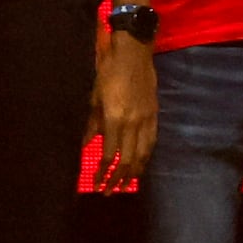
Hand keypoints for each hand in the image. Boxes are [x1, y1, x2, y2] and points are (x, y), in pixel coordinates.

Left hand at [87, 28, 158, 189]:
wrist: (134, 51)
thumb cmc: (109, 71)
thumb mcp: (95, 96)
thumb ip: (93, 123)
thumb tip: (87, 145)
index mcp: (115, 118)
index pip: (109, 154)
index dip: (102, 172)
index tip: (96, 183)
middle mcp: (132, 122)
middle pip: (128, 159)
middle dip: (118, 178)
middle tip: (110, 191)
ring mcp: (146, 119)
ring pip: (143, 153)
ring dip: (135, 171)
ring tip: (127, 184)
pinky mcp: (155, 113)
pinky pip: (152, 141)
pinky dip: (146, 155)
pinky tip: (141, 162)